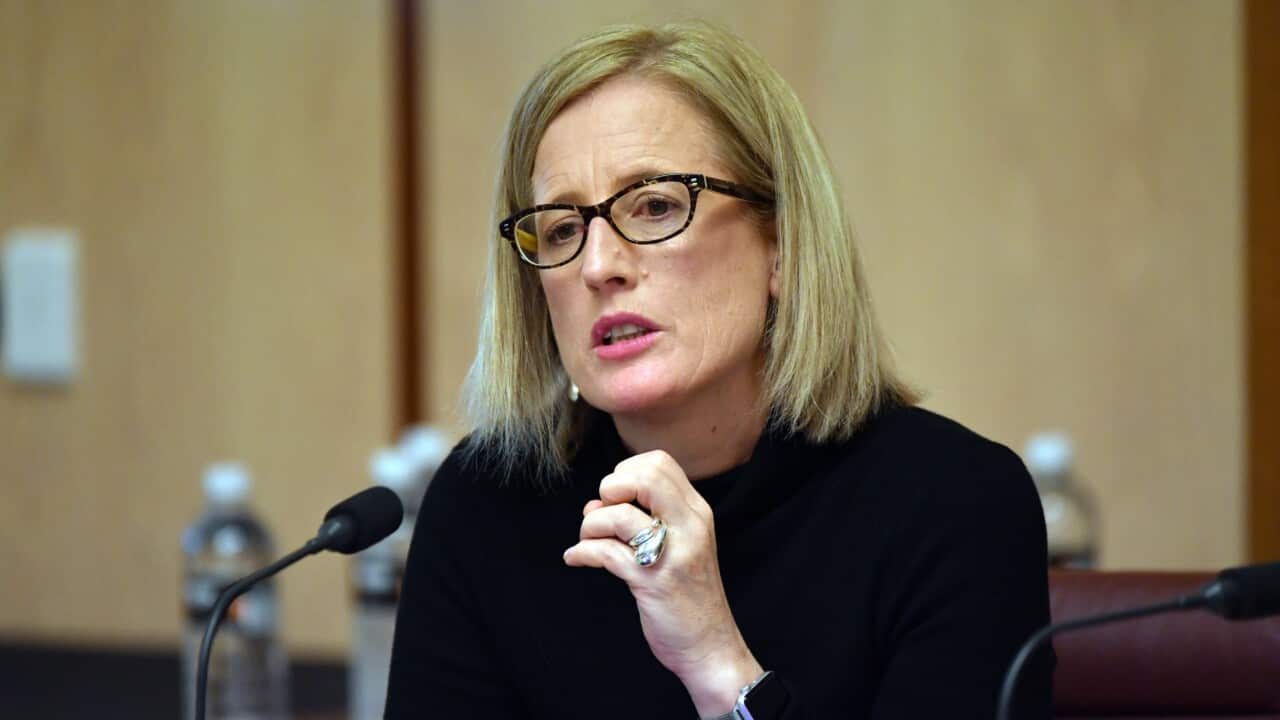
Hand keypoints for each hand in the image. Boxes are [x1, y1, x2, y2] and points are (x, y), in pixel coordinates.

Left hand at [562, 450, 763, 716]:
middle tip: (604, 515)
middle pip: (643, 477)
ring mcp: (673, 554)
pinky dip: (582, 552)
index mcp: (697, 512)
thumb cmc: (688, 594)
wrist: (710, 646)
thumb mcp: (680, 544)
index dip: (626, 471)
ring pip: (619, 515)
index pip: (659, 462)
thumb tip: (594, 503)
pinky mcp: (653, 583)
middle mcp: (689, 526)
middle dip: (610, 490)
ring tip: (588, 540)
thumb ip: (644, 518)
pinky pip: (605, 553)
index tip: (616, 497)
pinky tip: (576, 558)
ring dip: (591, 525)